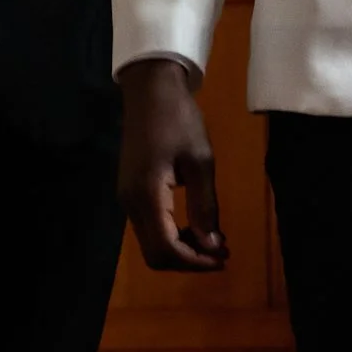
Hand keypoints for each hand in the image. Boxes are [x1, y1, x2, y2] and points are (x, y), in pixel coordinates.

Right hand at [118, 55, 228, 271]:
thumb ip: (205, 207)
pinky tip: (194, 226)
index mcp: (147, 195)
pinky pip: (150, 227)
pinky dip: (172, 235)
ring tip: (213, 241)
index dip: (195, 261)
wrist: (150, 90)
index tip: (224, 258)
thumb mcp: (200, 161)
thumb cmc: (179, 120)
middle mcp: (131, 204)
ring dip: (181, 250)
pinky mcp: (130, 192)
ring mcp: (127, 199)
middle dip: (188, 261)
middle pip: (155, 254)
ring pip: (151, 243)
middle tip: (221, 253)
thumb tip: (212, 246)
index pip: (166, 248)